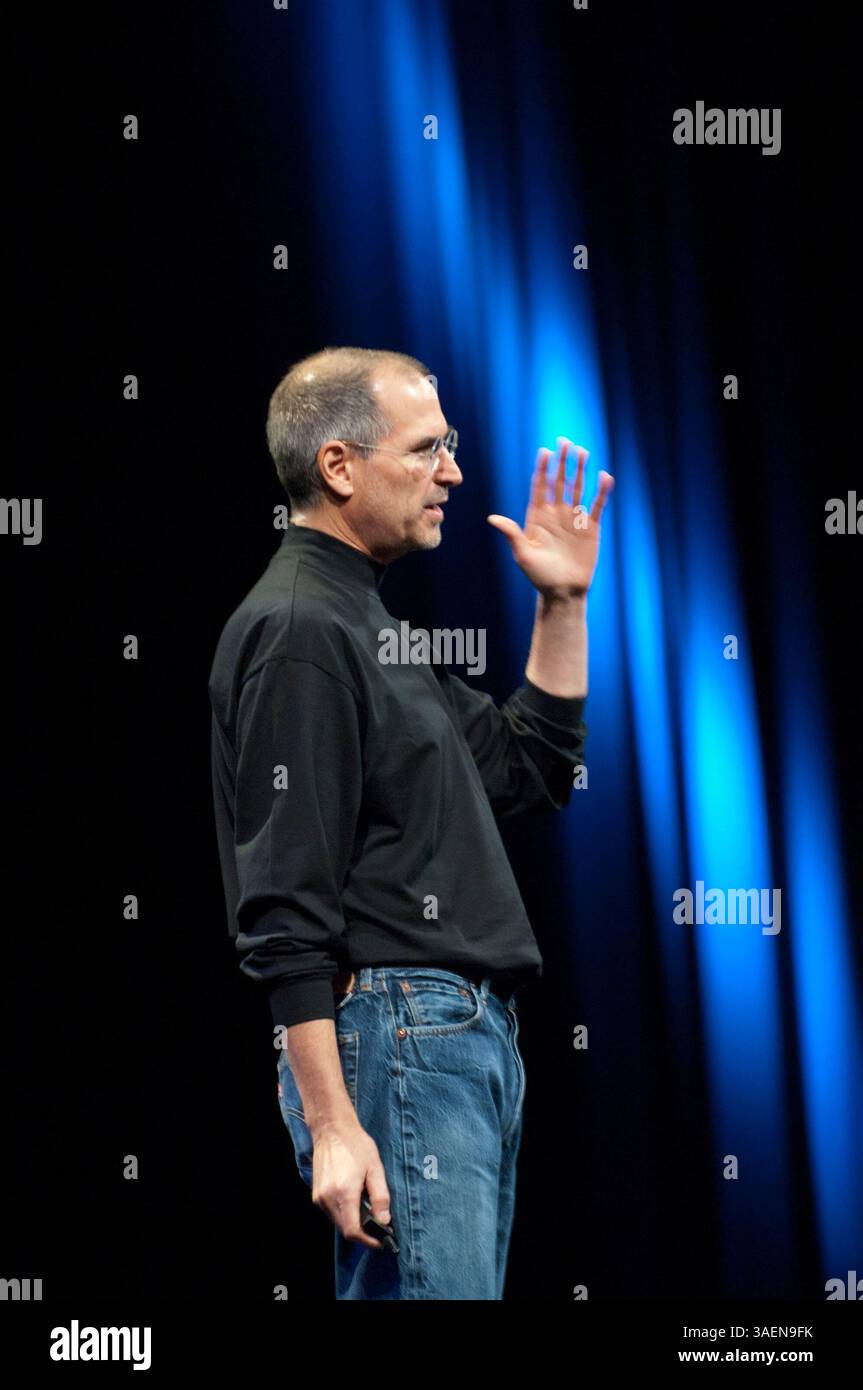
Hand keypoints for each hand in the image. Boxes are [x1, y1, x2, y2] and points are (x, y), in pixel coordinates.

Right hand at [310, 1116, 391, 1249]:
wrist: (332, 1129)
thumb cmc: (356, 1145)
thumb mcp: (375, 1168)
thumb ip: (381, 1197)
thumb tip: (384, 1221)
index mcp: (344, 1192)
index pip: (352, 1231)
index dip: (368, 1240)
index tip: (381, 1241)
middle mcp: (328, 1198)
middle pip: (345, 1229)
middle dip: (363, 1232)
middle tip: (379, 1226)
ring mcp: (319, 1197)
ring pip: (338, 1222)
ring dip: (353, 1222)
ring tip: (368, 1210)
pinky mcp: (316, 1194)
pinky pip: (332, 1213)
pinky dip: (344, 1213)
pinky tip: (354, 1201)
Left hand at [487, 437, 613, 597]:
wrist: (563, 592)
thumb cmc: (539, 576)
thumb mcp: (522, 555)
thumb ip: (511, 534)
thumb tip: (492, 518)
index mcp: (538, 517)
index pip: (540, 486)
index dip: (542, 469)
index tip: (544, 451)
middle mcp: (556, 513)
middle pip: (559, 481)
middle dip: (561, 462)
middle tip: (564, 441)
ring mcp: (574, 519)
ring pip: (577, 488)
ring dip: (579, 470)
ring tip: (582, 451)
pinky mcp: (591, 527)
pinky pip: (597, 505)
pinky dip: (601, 491)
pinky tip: (604, 477)